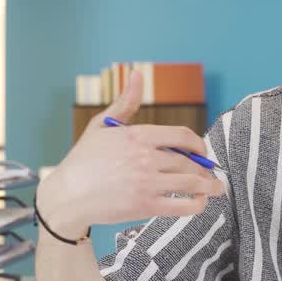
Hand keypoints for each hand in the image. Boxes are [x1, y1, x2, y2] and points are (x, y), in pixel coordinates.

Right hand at [36, 70, 224, 235]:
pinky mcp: (144, 206)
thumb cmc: (84, 159)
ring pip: (190, 183)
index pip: (182, 136)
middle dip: (204, 168)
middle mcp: (145, 157)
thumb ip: (126, 102)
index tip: (202, 151)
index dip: (198, 144)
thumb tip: (137, 74)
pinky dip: (196, 206)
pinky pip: (180, 206)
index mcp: (138, 135)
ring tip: (215, 189)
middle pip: (189, 161)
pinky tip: (200, 204)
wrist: (66, 195)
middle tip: (209, 174)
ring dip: (209, 187)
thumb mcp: (102, 126)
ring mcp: (146, 183)